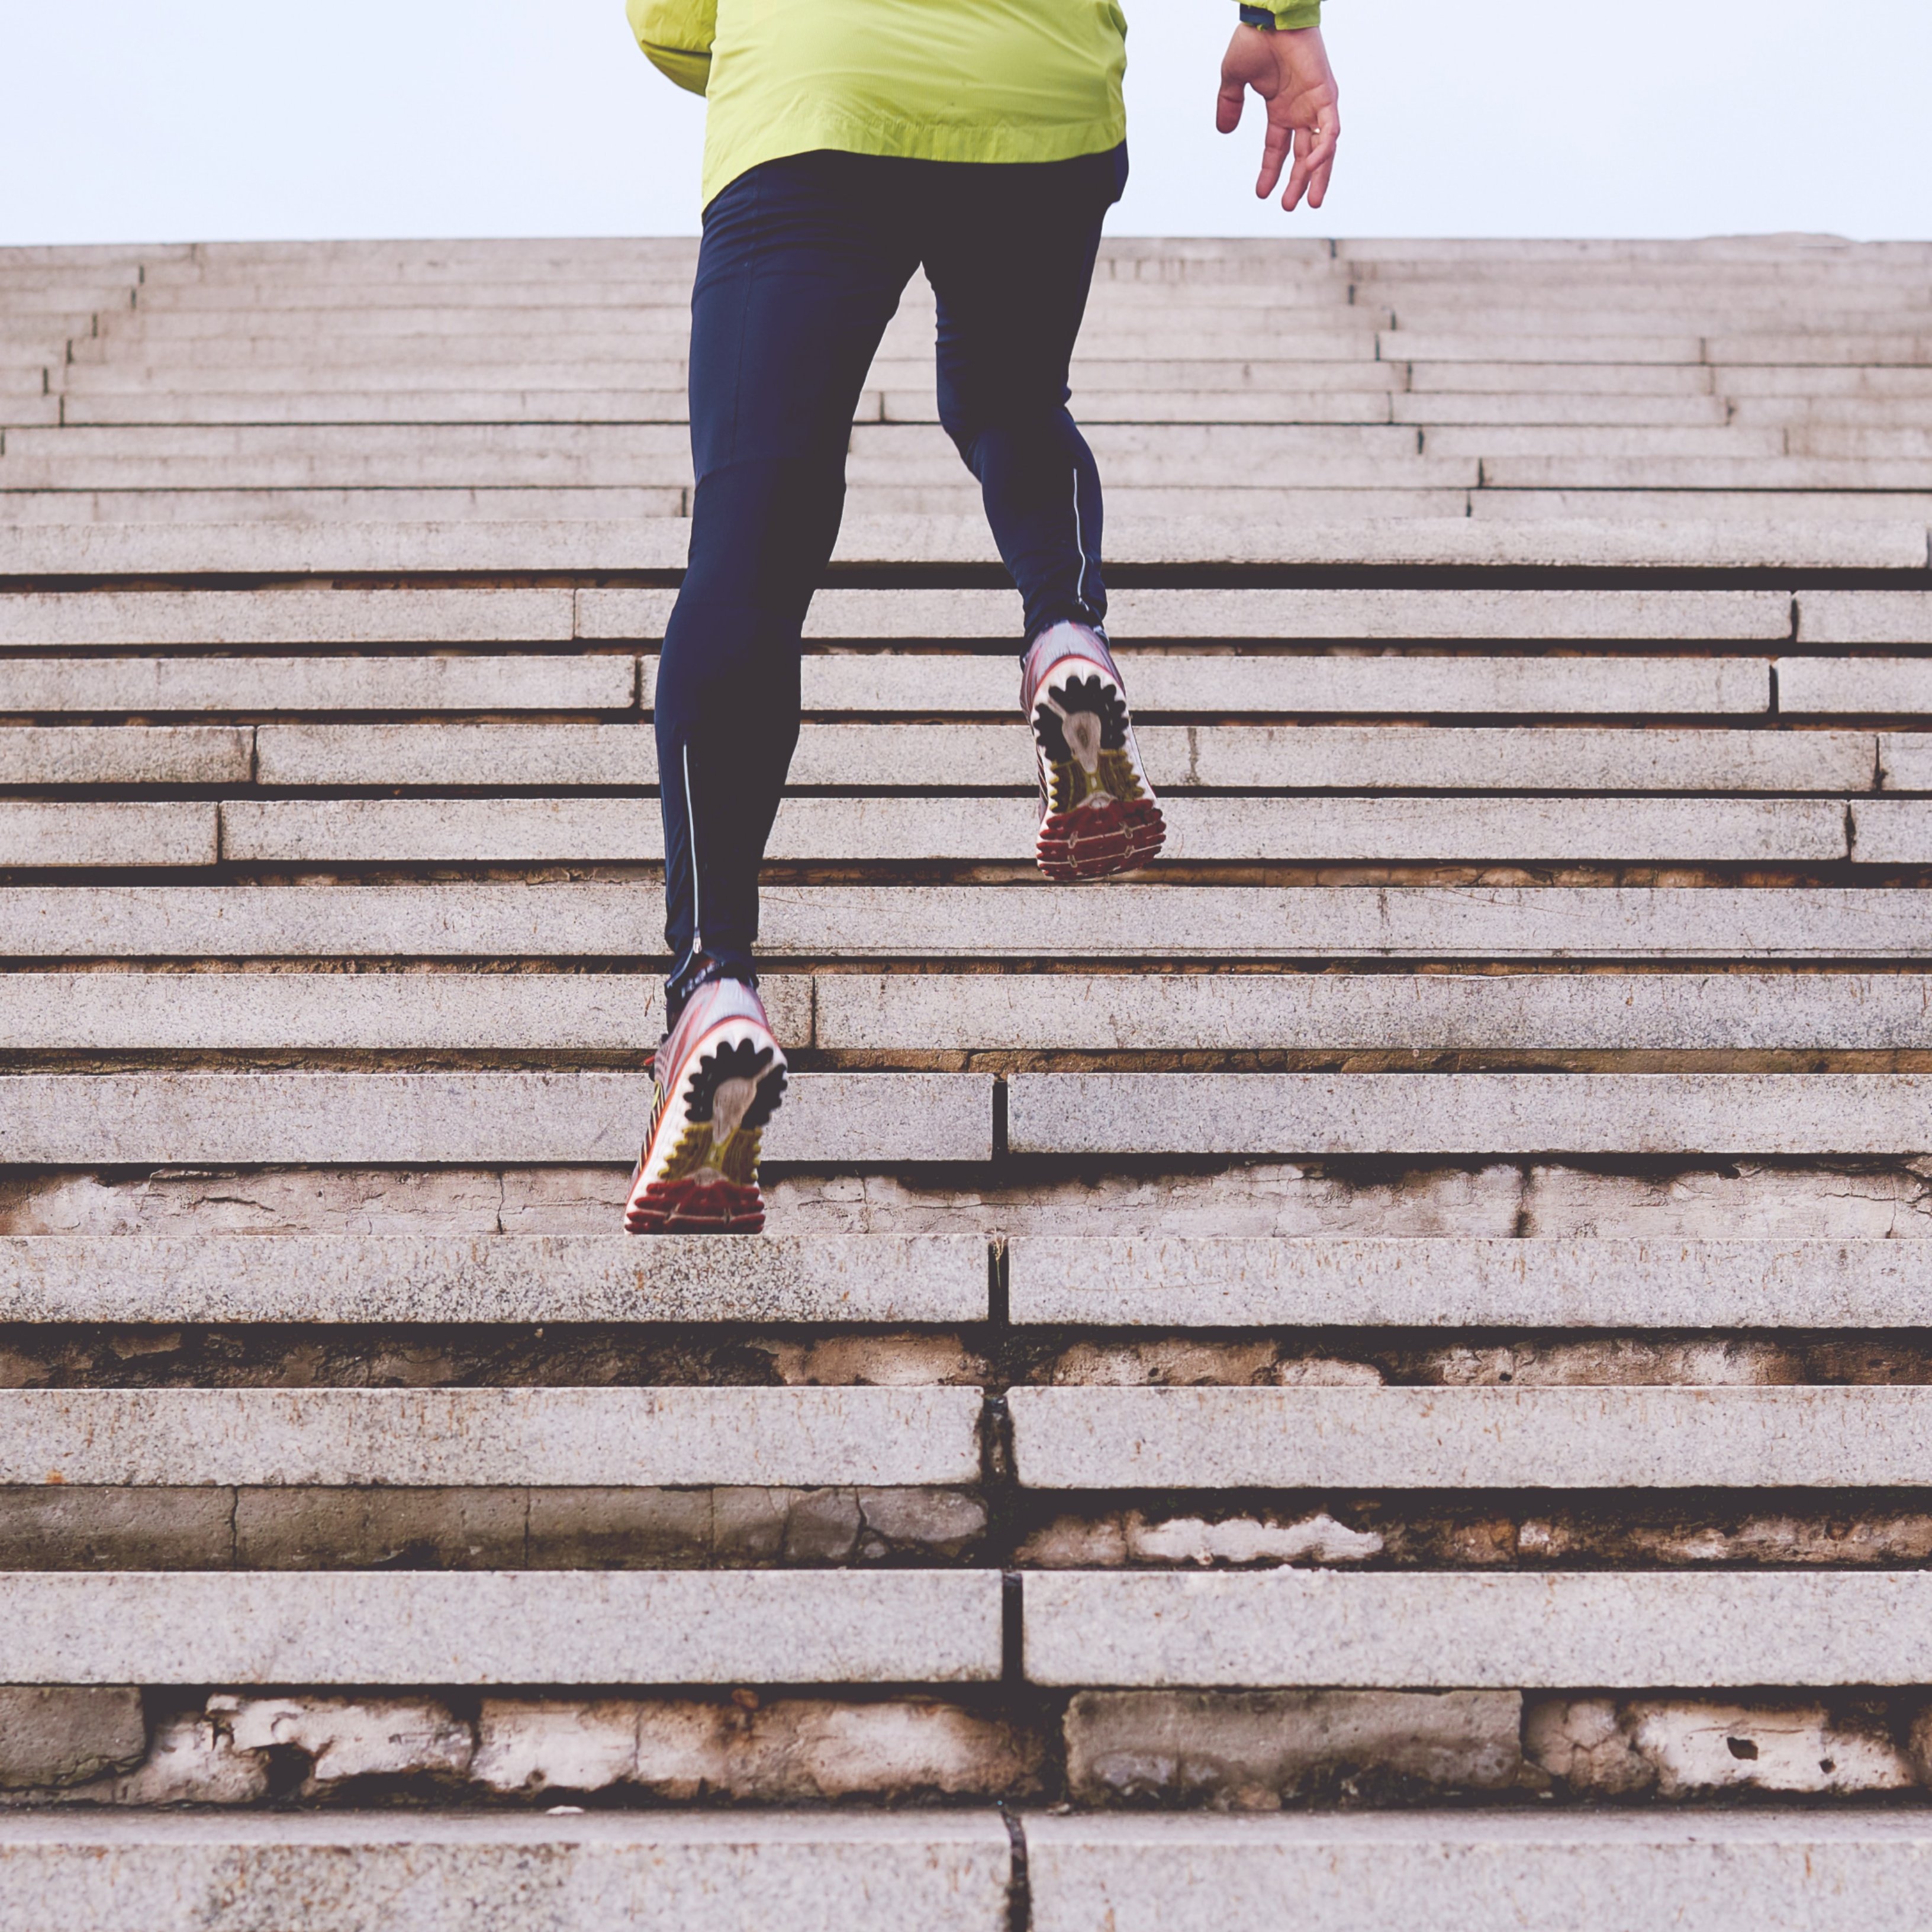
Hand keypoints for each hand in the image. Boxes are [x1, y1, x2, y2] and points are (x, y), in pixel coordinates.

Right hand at [1216, 24, 1339, 210]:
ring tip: (1311, 202)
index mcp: (1281, 108)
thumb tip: (1223, 131)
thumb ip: (1230, 105)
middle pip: (1303, 155)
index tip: (1261, 193)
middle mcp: (1300, 109)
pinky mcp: (1326, 95)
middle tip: (1289, 206)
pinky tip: (1313, 168)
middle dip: (1297, 182)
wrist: (1269, 17)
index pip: (1278, 148)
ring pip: (1321, 149)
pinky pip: (1330, 130)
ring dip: (1316, 176)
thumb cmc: (1254, 39)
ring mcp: (1315, 104)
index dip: (1270, 171)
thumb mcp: (1233, 80)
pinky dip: (1324, 150)